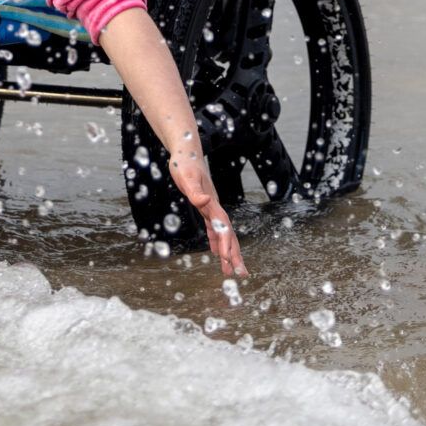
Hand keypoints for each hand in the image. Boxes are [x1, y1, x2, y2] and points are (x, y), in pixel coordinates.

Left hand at [167, 139, 247, 276]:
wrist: (186, 151)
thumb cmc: (184, 163)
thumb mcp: (186, 177)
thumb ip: (195, 190)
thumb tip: (204, 201)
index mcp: (211, 203)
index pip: (222, 227)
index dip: (225, 243)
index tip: (227, 259)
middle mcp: (214, 207)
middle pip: (228, 234)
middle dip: (234, 254)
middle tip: (240, 274)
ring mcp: (211, 208)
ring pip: (223, 234)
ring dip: (227, 251)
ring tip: (231, 270)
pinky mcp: (205, 207)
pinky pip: (213, 229)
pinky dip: (215, 241)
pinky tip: (215, 252)